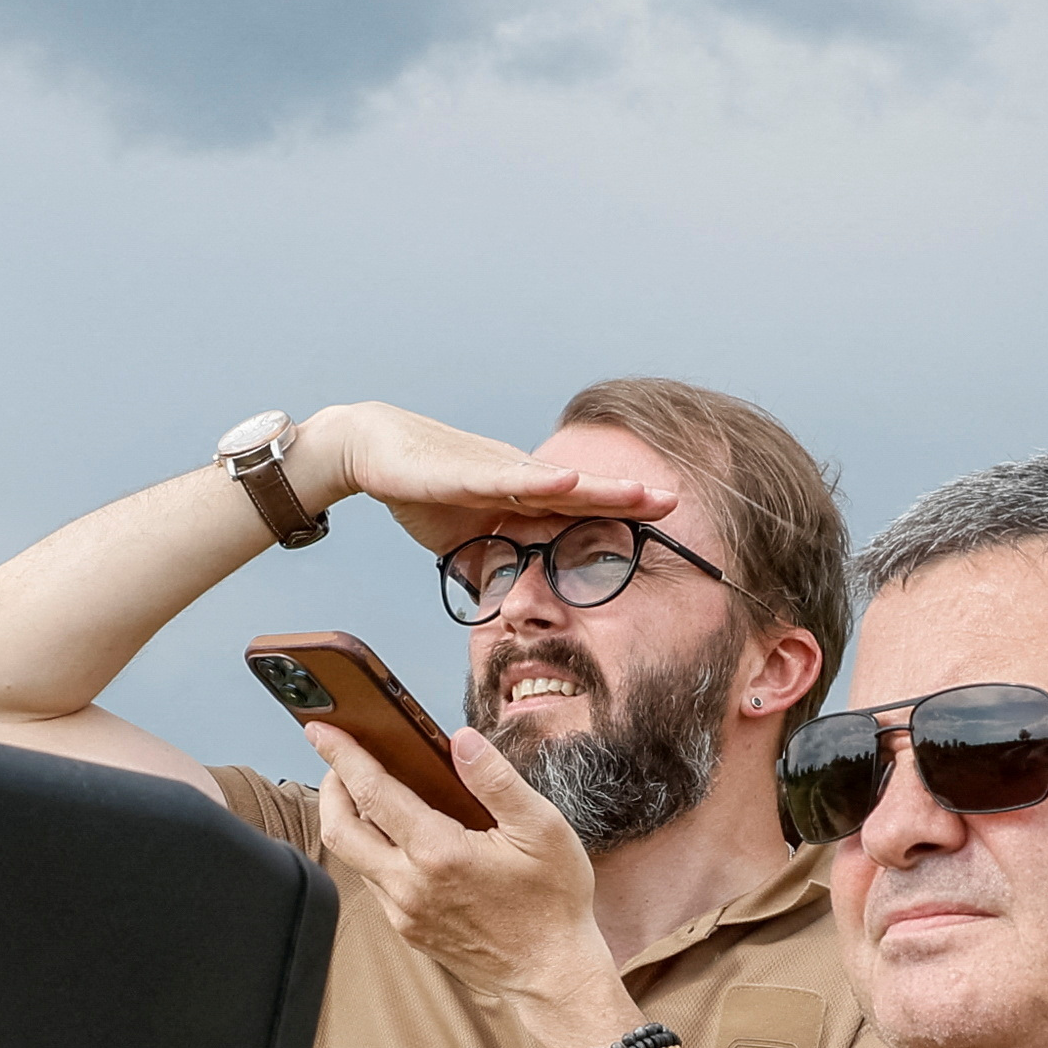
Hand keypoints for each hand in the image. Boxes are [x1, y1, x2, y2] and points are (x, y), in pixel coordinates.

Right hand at [294, 402, 674, 558]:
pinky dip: (541, 481)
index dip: (621, 513)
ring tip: (640, 492)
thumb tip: (512, 597)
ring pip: (557, 482)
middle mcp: (518, 479)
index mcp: (522, 496)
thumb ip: (494, 559)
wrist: (373, 450)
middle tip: (674, 501)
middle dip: (629, 496)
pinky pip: (509, 479)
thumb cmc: (422, 489)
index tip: (664, 523)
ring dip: (600, 487)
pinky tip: (571, 481)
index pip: (581, 508)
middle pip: (583, 490)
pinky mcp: (466, 471)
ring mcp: (496, 472)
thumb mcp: (466, 538)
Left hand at [312, 722, 615, 1026]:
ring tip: (373, 794)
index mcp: (439, 853)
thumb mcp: (542, 829)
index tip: (323, 730)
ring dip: (352, 821)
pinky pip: (376, 883)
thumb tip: (462, 740)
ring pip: (355, 858)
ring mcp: (405, 912)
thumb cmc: (553, 904)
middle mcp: (410, 885)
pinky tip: (401, 839)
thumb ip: (497, 780)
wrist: (551, 976)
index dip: (342, 754)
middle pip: (340, 828)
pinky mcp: (408, 930)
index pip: (372, 792)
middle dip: (332, 787)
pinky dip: (375, 852)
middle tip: (342, 762)